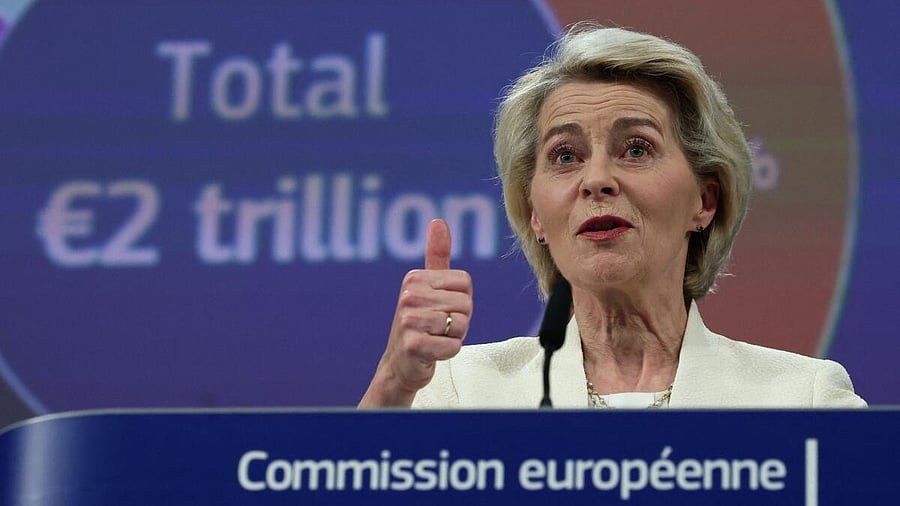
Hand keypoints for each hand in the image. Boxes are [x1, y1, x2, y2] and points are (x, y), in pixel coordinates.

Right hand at [359, 219, 472, 406]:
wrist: (401, 364)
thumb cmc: (421, 323)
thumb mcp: (428, 287)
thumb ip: (436, 255)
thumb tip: (438, 221)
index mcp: (415, 278)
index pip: (465, 283)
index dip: (461, 300)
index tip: (441, 309)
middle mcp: (409, 295)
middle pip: (465, 304)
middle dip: (459, 320)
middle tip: (438, 328)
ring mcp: (409, 320)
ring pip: (461, 325)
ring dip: (453, 337)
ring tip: (434, 338)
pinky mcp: (413, 345)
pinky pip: (453, 346)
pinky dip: (448, 352)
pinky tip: (432, 352)